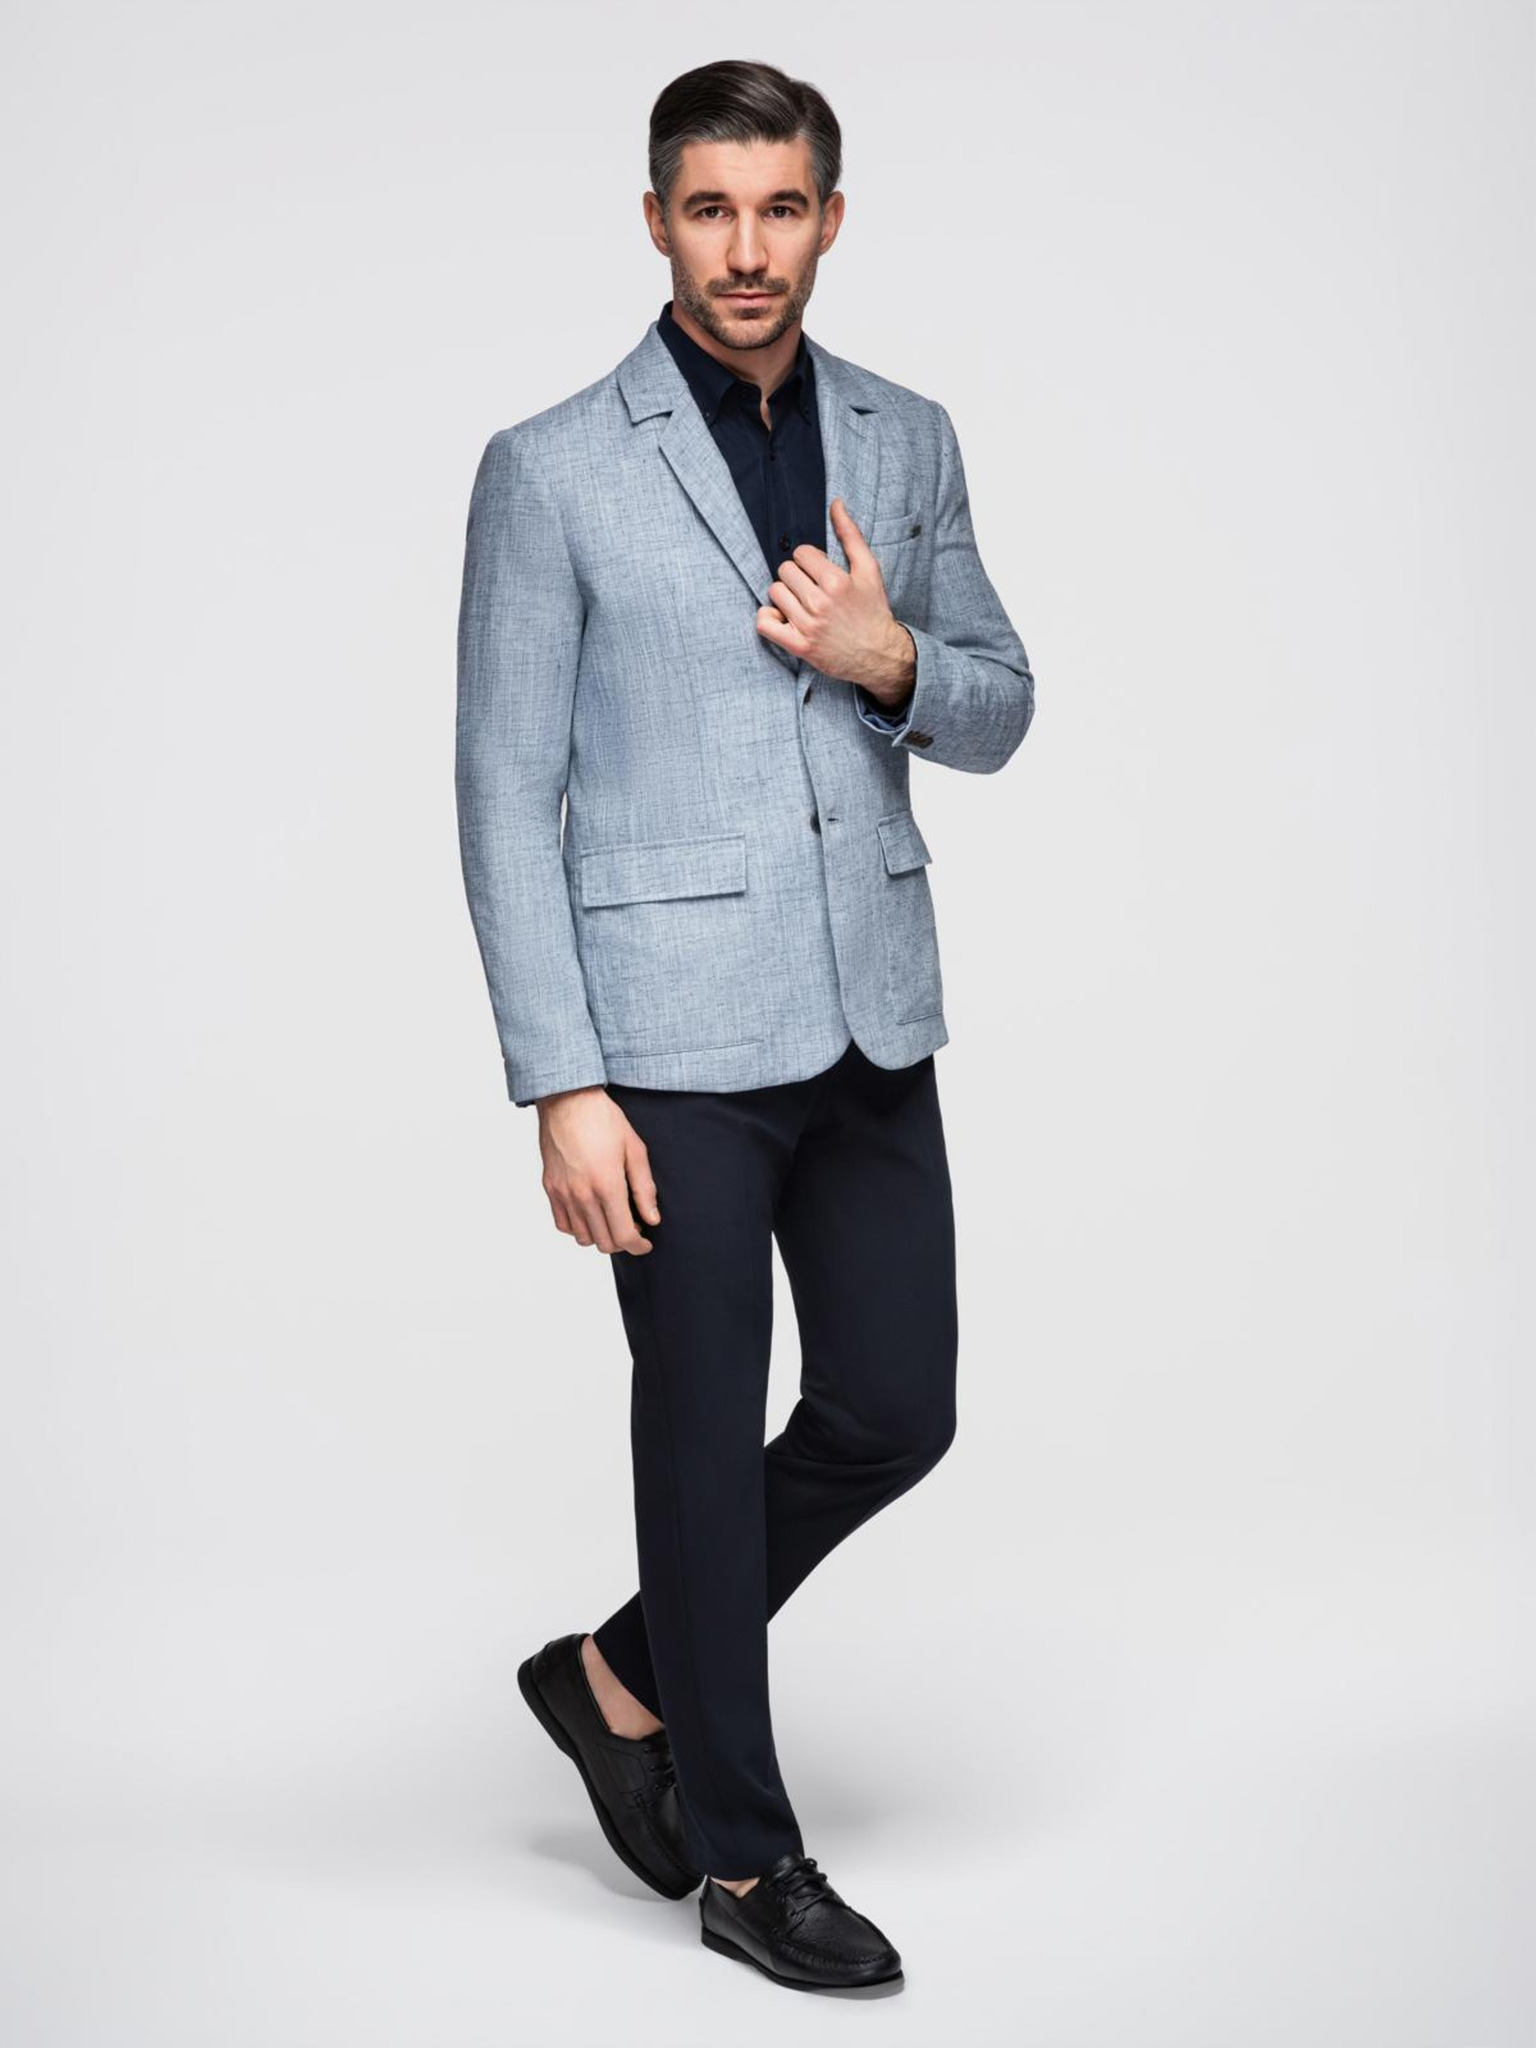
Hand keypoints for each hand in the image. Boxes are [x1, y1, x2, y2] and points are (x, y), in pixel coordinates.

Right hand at [537, 1087, 660, 1254]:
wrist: (568, 1101)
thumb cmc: (604, 1120)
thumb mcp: (635, 1149)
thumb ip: (644, 1188)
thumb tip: (652, 1218)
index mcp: (607, 1186)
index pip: (624, 1235)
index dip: (639, 1246)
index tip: (646, 1244)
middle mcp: (583, 1195)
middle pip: (605, 1242)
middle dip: (623, 1242)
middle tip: (633, 1228)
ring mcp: (563, 1194)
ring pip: (583, 1238)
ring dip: (601, 1236)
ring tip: (612, 1220)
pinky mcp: (551, 1188)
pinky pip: (563, 1224)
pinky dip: (578, 1228)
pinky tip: (590, 1214)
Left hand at [755, 498, 916, 699]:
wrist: (879, 654)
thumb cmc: (873, 610)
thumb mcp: (869, 570)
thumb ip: (851, 535)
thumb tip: (836, 504)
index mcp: (836, 581)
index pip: (801, 554)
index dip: (809, 560)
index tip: (819, 572)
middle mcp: (820, 603)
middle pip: (785, 571)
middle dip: (796, 576)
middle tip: (810, 589)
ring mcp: (808, 626)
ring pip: (775, 593)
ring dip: (785, 596)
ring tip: (801, 604)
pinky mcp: (799, 646)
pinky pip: (765, 624)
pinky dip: (768, 618)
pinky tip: (783, 618)